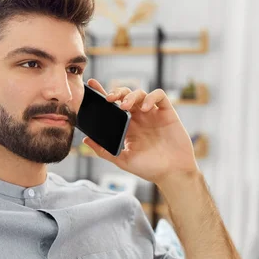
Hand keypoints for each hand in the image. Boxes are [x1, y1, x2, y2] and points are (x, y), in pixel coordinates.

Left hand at [81, 78, 198, 184]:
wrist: (172, 174)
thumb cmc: (149, 168)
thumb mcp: (122, 160)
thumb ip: (103, 150)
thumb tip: (85, 139)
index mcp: (127, 126)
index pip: (113, 106)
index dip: (102, 93)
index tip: (91, 85)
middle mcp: (139, 118)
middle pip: (125, 95)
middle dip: (116, 92)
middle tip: (109, 98)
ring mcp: (153, 114)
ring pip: (140, 93)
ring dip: (131, 96)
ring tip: (125, 106)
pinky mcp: (167, 113)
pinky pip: (159, 96)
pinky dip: (151, 97)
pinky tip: (145, 108)